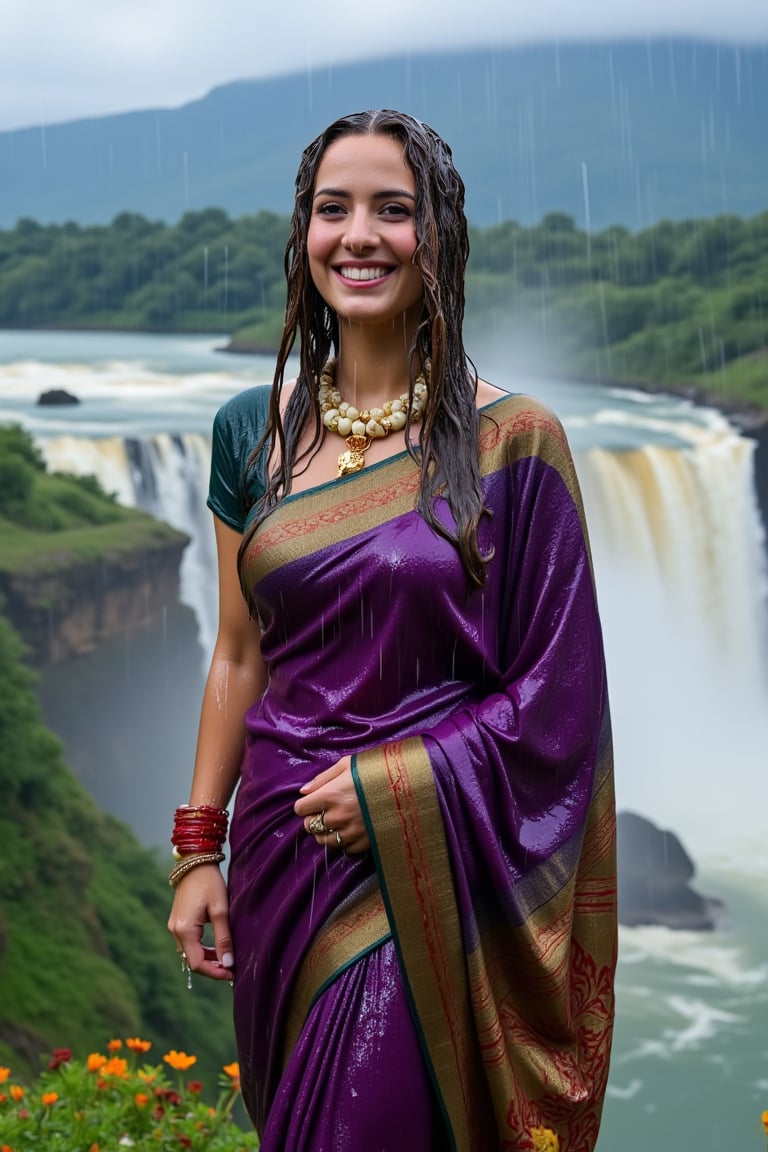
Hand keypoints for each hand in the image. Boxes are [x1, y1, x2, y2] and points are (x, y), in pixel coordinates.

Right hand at [167, 864, 234, 980]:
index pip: (197, 964)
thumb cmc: (210, 883)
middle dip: (212, 967)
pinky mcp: (177, 922)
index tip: (232, 974)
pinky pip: (189, 943)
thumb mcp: (221, 910)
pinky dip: (202, 948)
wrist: (195, 861)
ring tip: (227, 958)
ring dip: (208, 958)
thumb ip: (224, 938)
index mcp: (184, 930)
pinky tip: (217, 947)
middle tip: (233, 968)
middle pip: (192, 961)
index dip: (215, 972)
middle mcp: (175, 931)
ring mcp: (174, 926)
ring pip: (190, 952)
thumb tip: (228, 963)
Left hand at [294, 756, 369, 853]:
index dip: (305, 805)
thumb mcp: (348, 764)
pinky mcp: (365, 842)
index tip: (313, 801)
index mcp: (331, 795)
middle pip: (310, 826)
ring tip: (337, 821)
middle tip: (325, 810)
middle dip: (314, 818)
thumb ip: (323, 778)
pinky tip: (352, 828)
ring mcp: (352, 831)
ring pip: (324, 841)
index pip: (301, 809)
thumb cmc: (375, 770)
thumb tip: (303, 792)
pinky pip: (345, 849)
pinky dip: (345, 841)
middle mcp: (339, 816)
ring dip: (326, 832)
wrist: (407, 785)